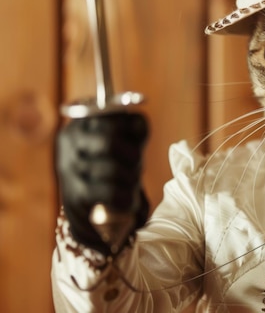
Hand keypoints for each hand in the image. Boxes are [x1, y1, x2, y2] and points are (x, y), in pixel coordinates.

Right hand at [56, 113, 149, 255]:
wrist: (92, 207)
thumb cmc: (113, 165)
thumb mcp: (125, 142)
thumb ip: (136, 128)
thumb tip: (138, 125)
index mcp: (82, 122)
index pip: (113, 114)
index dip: (134, 131)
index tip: (137, 142)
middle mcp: (70, 141)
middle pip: (110, 141)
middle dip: (133, 155)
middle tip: (137, 164)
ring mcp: (70, 168)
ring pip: (114, 168)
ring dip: (131, 178)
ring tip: (131, 182)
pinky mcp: (76, 195)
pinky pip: (111, 193)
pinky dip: (127, 197)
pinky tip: (129, 200)